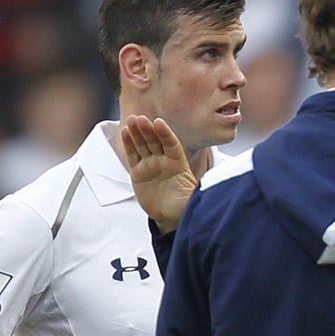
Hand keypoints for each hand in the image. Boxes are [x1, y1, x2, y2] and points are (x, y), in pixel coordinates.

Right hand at [120, 114, 197, 233]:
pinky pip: (133, 155)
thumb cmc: (182, 206)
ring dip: (137, 132)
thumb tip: (208, 189)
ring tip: (132, 120)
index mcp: (178, 164)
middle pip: (155, 141)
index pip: (172, 145)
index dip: (165, 133)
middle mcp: (164, 161)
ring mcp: (151, 165)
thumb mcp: (190, 200)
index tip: (159, 123)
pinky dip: (129, 144)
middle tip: (141, 119)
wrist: (169, 216)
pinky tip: (125, 132)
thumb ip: (195, 193)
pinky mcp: (138, 172)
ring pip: (143, 145)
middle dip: (148, 130)